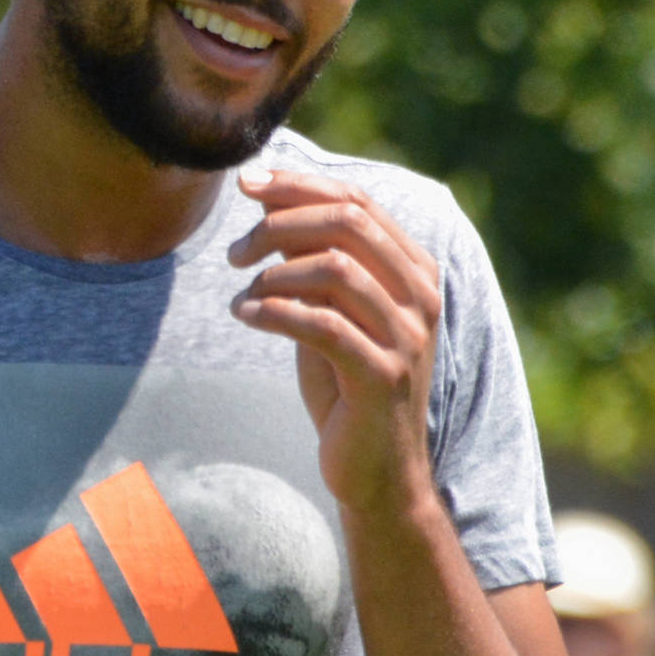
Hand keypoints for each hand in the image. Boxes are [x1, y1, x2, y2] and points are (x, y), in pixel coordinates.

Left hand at [227, 166, 441, 519]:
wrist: (377, 471)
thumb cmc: (347, 387)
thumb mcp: (329, 312)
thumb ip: (311, 262)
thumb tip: (269, 207)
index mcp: (414, 270)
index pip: (357, 201)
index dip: (298, 185)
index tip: (247, 184)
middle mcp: (420, 296)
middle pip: (348, 223)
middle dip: (280, 223)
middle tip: (235, 250)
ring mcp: (406, 336)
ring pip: (336, 268)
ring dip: (273, 273)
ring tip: (240, 291)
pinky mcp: (382, 376)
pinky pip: (322, 325)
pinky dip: (273, 312)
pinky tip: (243, 315)